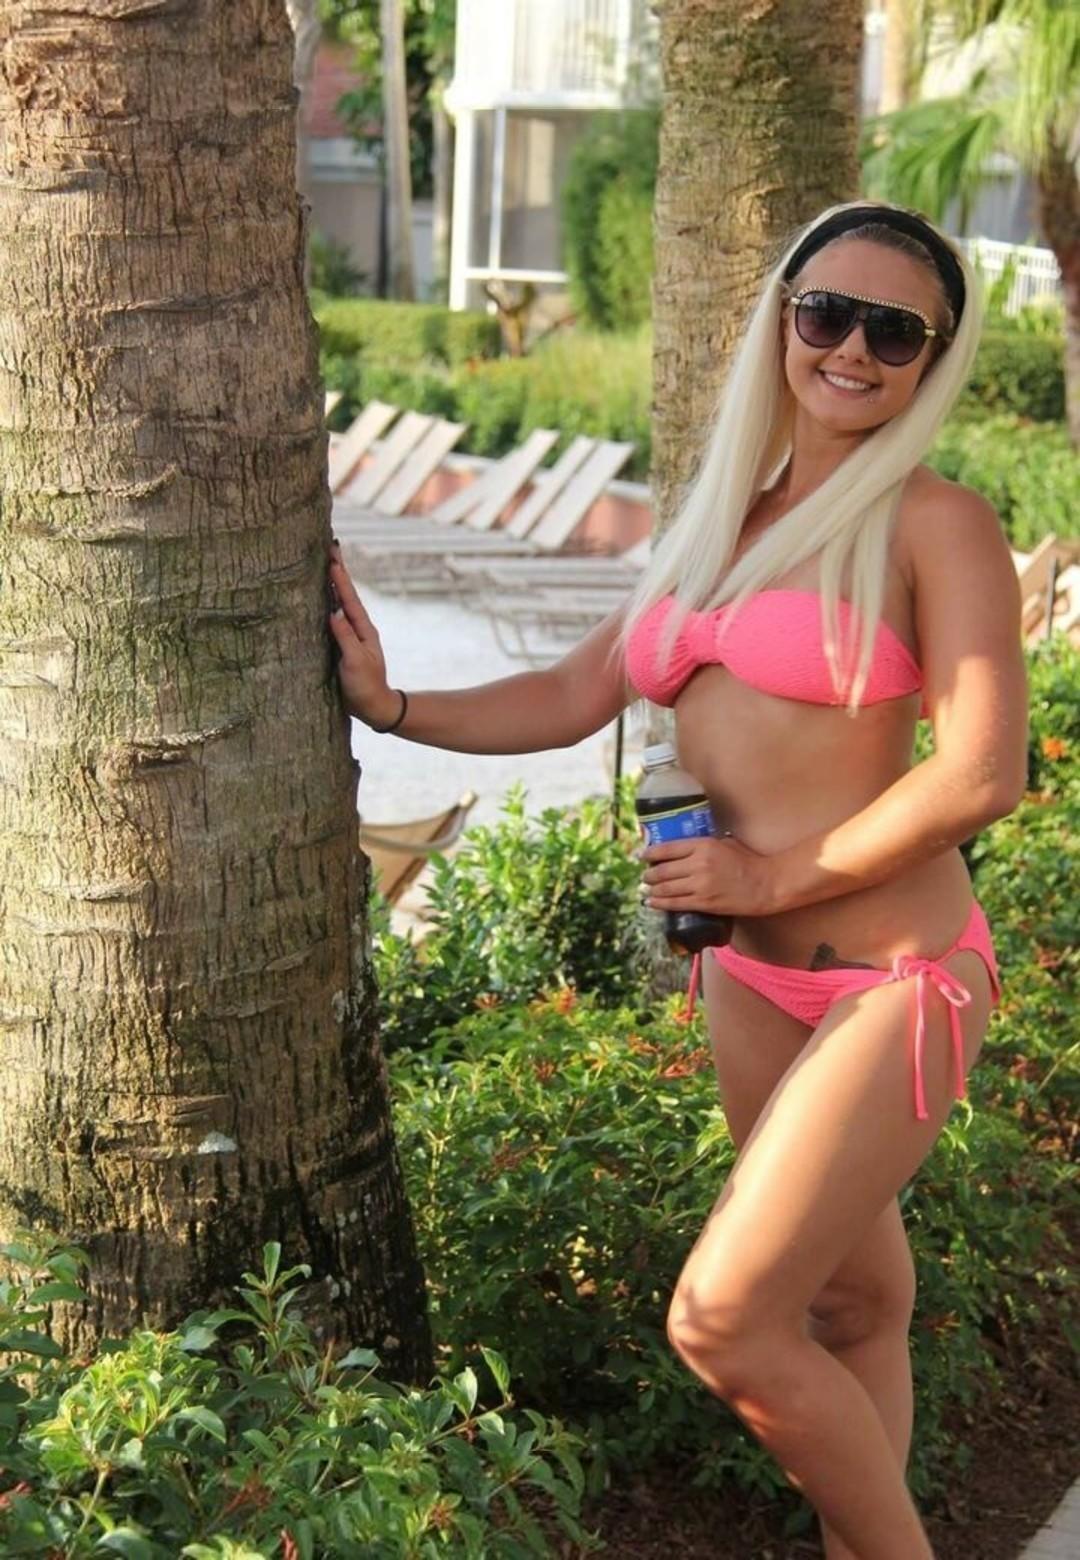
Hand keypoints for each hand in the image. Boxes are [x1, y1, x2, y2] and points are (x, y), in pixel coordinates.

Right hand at [327, 543, 398, 727]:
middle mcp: (356, 628)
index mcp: (363, 629)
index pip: (349, 599)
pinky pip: (331, 617)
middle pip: (345, 594)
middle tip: (330, 547)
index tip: (332, 558)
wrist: (372, 707)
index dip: (340, 578)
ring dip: (331, 583)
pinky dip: (325, 602)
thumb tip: (333, 613)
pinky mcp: (340, 644)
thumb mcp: (356, 662)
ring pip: (338, 603)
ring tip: (324, 563)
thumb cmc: (365, 686)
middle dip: (337, 571)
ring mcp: (349, 635)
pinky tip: (318, 595)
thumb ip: (345, 638)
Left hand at [641, 835, 776, 918]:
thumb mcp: (725, 843)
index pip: (667, 849)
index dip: (650, 854)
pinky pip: (675, 903)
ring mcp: (700, 885)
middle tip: (645, 877)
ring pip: (665, 888)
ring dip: (651, 890)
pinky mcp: (704, 903)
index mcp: (703, 845)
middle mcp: (698, 864)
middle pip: (662, 870)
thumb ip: (704, 845)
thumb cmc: (748, 861)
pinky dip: (660, 903)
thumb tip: (686, 849)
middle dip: (649, 875)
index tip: (642, 857)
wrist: (765, 884)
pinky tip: (652, 902)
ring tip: (646, 890)